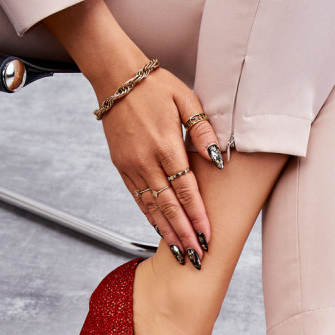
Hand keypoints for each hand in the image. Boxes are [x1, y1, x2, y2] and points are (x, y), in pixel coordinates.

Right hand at [97, 65, 221, 264]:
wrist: (115, 77)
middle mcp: (146, 161)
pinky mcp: (122, 167)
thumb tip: (218, 160)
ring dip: (167, 232)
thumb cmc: (156, 86)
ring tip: (180, 253)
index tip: (207, 237)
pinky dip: (150, 217)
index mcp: (166, 146)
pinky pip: (138, 198)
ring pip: (151, 208)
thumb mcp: (187, 99)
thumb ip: (203, 131)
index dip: (197, 217)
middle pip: (169, 207)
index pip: (186, 191)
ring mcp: (131, 166)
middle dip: (184, 234)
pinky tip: (160, 231)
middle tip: (196, 257)